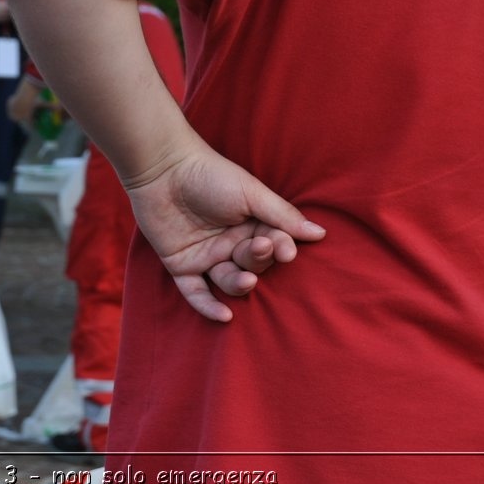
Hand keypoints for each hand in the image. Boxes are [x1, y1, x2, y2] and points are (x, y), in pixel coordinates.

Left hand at [123, 146, 324, 322]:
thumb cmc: (211, 175)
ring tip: (246, 280)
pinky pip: (195, 293)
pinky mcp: (181, 265)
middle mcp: (230, 243)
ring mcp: (206, 256)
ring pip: (229, 281)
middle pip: (253, 265)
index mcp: (250, 225)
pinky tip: (224, 316)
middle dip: (258, 260)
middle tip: (259, 248)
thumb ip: (282, 216)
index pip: (273, 245)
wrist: (164, 168)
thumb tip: (320, 233)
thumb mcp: (251, 193)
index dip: (280, 250)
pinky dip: (208, 306)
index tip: (286, 250)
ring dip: (239, 284)